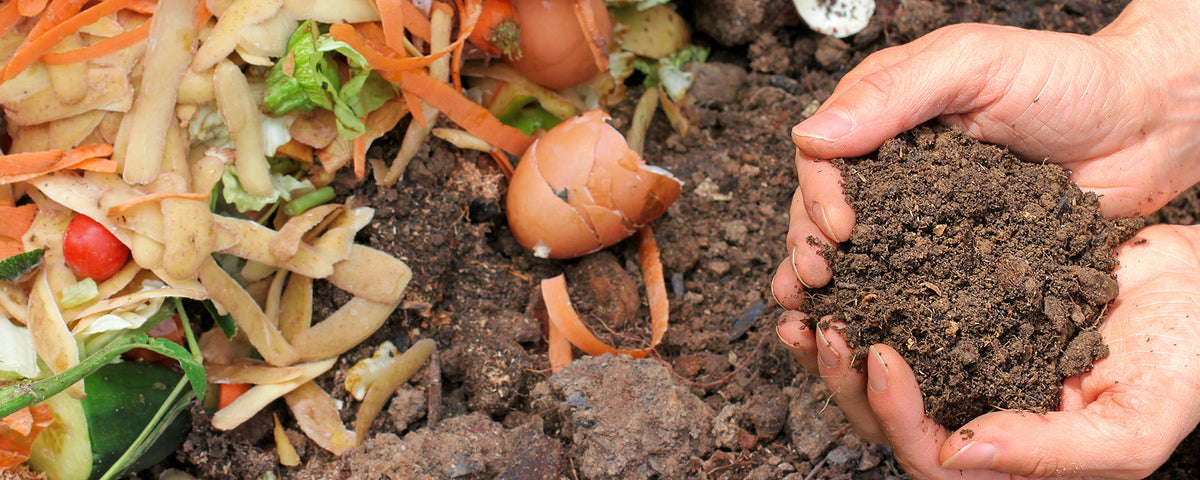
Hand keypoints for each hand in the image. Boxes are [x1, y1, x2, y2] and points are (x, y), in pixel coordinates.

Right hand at [771, 0, 1199, 308]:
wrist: (1148, 125)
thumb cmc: (1068, 78)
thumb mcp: (975, 64)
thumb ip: (894, 93)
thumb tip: (810, 135)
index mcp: (885, 115)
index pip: (823, 156)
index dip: (818, 194)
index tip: (839, 228)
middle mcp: (895, 168)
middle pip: (826, 211)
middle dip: (810, 247)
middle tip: (816, 281)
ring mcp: (924, 216)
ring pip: (860, 254)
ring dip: (832, 287)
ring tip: (817, 319)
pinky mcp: (958, 257)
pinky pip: (913, 285)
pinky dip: (885, 310)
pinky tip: (868, 334)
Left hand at [778, 224, 1199, 478]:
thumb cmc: (1185, 361)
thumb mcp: (1134, 423)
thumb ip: (1051, 452)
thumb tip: (958, 454)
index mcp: (1009, 456)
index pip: (929, 456)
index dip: (895, 413)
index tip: (878, 354)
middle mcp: (976, 413)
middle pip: (885, 419)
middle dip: (844, 379)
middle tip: (821, 327)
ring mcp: (963, 365)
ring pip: (878, 372)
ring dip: (835, 344)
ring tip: (806, 305)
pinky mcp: (958, 315)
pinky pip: (896, 314)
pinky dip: (862, 297)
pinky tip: (838, 271)